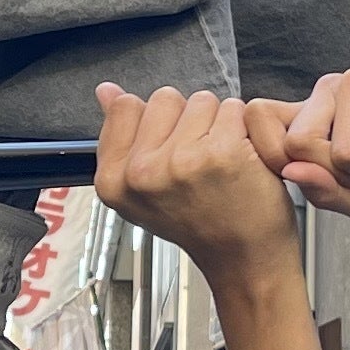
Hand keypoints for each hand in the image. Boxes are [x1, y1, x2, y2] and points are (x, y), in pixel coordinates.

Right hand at [95, 83, 307, 283]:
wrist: (243, 258)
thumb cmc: (199, 223)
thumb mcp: (143, 187)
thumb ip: (121, 135)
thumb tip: (106, 91)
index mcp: (112, 181)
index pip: (126, 107)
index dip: (156, 124)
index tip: (169, 157)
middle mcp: (140, 173)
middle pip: (164, 98)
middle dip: (186, 120)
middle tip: (198, 164)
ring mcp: (179, 162)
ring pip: (200, 100)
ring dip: (216, 123)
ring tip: (219, 163)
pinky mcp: (220, 153)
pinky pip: (232, 109)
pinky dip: (243, 129)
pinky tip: (241, 160)